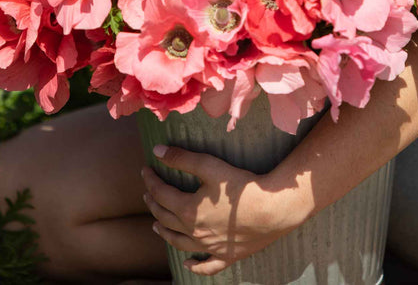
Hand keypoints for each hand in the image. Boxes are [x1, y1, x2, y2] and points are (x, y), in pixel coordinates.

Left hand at [141, 145, 308, 275]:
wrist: (272, 210)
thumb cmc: (241, 186)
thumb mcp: (209, 166)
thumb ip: (182, 158)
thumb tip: (156, 152)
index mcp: (188, 210)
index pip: (161, 194)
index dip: (150, 181)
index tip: (145, 169)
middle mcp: (194, 232)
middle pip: (166, 218)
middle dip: (154, 204)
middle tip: (148, 194)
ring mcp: (209, 247)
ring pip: (179, 243)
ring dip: (165, 232)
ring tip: (156, 224)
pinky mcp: (226, 255)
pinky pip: (206, 265)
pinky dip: (194, 265)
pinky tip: (187, 263)